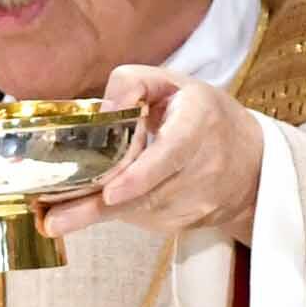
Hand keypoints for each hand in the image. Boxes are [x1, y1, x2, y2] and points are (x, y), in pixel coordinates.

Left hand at [39, 66, 263, 248]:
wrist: (252, 165)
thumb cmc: (202, 116)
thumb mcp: (173, 84)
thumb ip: (133, 83)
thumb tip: (101, 110)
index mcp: (200, 123)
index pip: (172, 153)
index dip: (142, 174)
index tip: (112, 192)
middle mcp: (203, 167)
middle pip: (145, 194)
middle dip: (95, 209)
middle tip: (53, 221)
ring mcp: (195, 202)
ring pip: (137, 211)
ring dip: (95, 212)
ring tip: (55, 216)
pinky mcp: (184, 223)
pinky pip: (141, 219)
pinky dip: (115, 211)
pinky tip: (95, 204)